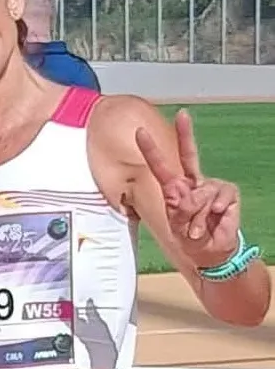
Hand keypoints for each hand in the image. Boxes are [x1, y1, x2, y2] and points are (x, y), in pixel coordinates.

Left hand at [136, 109, 241, 269]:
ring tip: (196, 229)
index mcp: (174, 190)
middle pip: (189, 155)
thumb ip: (179, 210)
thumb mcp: (177, 227)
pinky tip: (216, 218)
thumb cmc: (190, 239)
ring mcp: (210, 187)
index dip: (151, 149)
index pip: (161, 167)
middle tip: (182, 114)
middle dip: (185, 133)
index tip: (140, 131)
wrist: (210, 254)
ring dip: (198, 215)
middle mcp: (192, 184)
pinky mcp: (227, 194)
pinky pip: (220, 197)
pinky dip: (215, 212)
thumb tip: (183, 194)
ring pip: (201, 194)